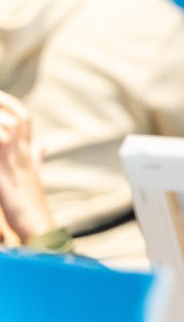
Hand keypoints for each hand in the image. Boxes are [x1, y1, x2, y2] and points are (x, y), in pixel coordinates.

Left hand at [0, 90, 54, 242]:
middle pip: (18, 117)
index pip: (25, 117)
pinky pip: (1, 149)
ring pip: (9, 129)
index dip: (11, 103)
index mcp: (29, 152)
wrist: (38, 225)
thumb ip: (35, 157)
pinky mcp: (4, 177)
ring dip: (0, 120)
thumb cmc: (33, 203)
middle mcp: (24, 153)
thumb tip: (42, 145)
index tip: (0, 96)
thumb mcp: (35, 176)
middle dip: (3, 104)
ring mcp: (16, 163)